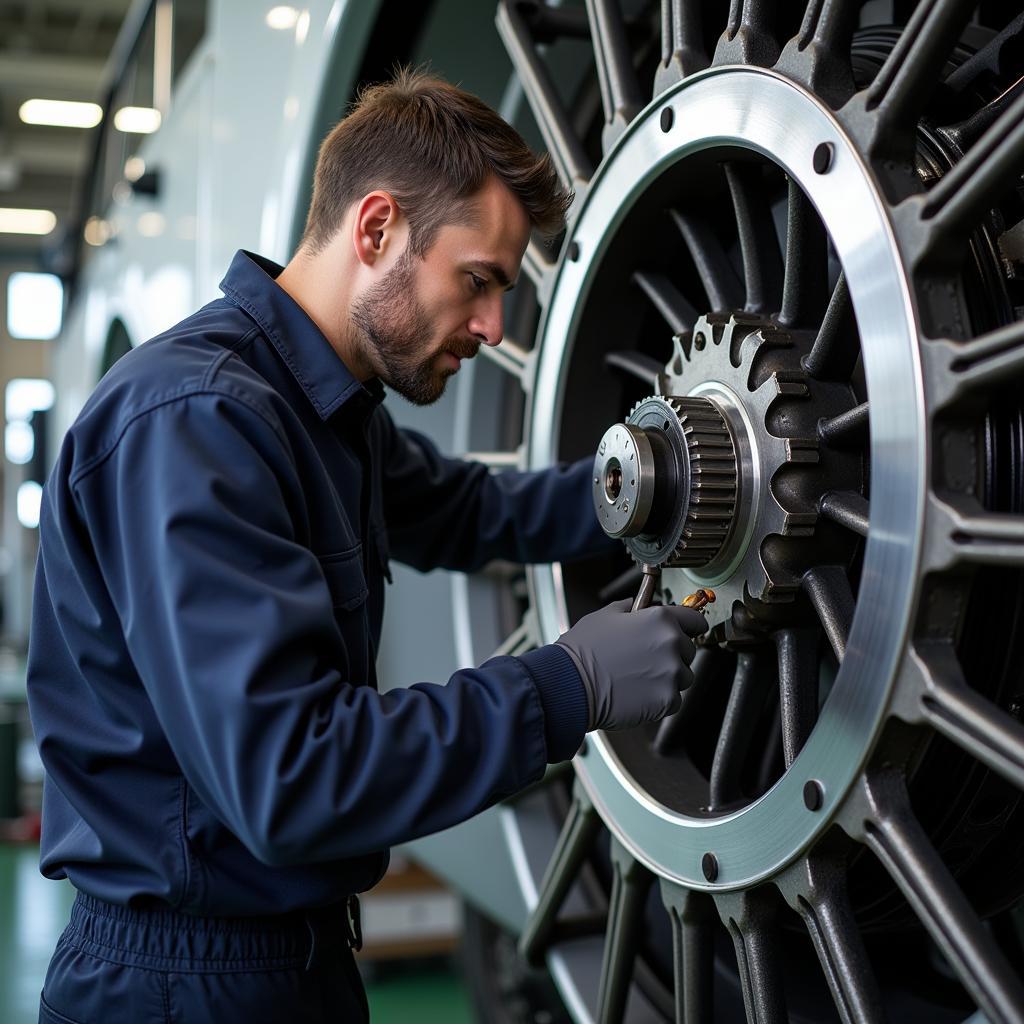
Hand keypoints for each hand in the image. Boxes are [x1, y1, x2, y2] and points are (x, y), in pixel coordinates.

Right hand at [555, 598, 707, 730]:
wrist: (572, 684)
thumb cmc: (583, 650)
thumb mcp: (603, 617)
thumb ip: (626, 608)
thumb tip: (633, 606)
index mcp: (660, 619)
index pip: (695, 620)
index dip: (690, 626)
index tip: (689, 631)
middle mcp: (672, 644)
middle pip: (688, 651)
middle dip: (672, 654)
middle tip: (645, 660)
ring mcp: (671, 674)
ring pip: (683, 677)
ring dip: (668, 678)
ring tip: (640, 678)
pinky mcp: (666, 700)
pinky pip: (674, 700)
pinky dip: (660, 700)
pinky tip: (638, 694)